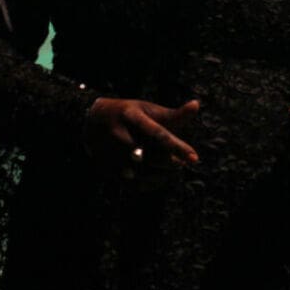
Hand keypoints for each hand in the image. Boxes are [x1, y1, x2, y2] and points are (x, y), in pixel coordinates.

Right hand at [85, 96, 200, 172]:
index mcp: (131, 117)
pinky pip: (129, 183)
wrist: (92, 120)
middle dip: (170, 163)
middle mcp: (118, 135)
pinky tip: (159, 179)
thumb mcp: (148, 110)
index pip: (158, 134)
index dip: (177, 147)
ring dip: (161, 175)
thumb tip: (197, 105)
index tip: (194, 158)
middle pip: (149, 155)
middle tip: (183, 163)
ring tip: (174, 170)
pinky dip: (147, 184)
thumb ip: (173, 114)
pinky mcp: (105, 167)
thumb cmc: (129, 114)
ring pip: (140, 172)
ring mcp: (109, 153)